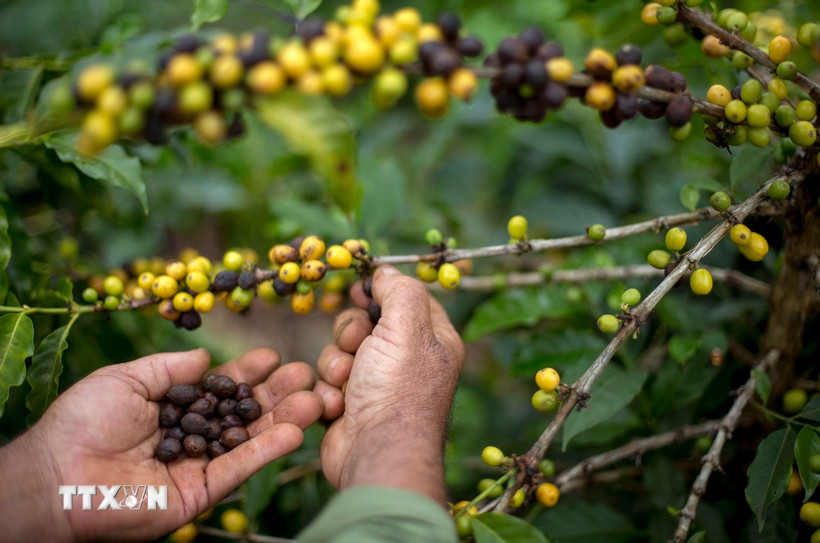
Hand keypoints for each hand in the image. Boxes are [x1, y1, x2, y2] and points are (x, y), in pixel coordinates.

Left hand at [0, 348, 322, 541]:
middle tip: (307, 375)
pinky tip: (293, 431)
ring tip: (314, 400)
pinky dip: (267, 451)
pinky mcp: (199, 493)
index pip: (221, 388)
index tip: (272, 356)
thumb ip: (169, 367)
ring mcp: (198, 465)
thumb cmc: (82, 422)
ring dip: (283, 420)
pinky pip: (238, 469)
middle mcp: (192, 436)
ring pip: (249, 440)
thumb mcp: (126, 379)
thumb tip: (207, 357)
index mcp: (174, 408)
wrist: (58, 474)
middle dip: (276, 394)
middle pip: (243, 414)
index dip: (247, 372)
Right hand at [316, 266, 465, 503]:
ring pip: (341, 351)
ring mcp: (377, 384)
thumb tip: (385, 270)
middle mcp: (407, 361)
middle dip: (352, 331)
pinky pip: (328, 380)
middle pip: (366, 323)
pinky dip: (330, 390)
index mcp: (432, 340)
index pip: (407, 300)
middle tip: (358, 345)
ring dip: (336, 363)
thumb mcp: (407, 326)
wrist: (375, 453)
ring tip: (348, 382)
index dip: (382, 291)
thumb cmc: (398, 388)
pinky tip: (340, 406)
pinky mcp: (350, 405)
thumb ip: (399, 290)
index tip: (360, 287)